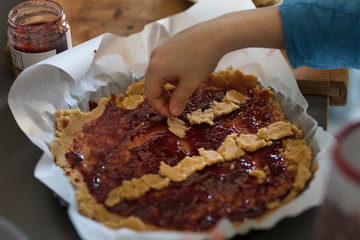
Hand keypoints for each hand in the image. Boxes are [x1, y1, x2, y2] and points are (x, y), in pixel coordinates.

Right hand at [145, 7, 283, 116]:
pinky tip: (184, 75)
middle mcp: (154, 58)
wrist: (215, 34)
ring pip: (157, 73)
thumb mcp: (190, 83)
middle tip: (175, 106)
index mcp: (156, 69)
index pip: (151, 95)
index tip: (172, 114)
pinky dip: (170, 74)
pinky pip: (163, 63)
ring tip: (182, 90)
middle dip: (162, 98)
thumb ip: (179, 99)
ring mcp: (161, 49)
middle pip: (151, 84)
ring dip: (166, 86)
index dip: (161, 107)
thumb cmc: (202, 59)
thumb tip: (173, 112)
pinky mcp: (169, 44)